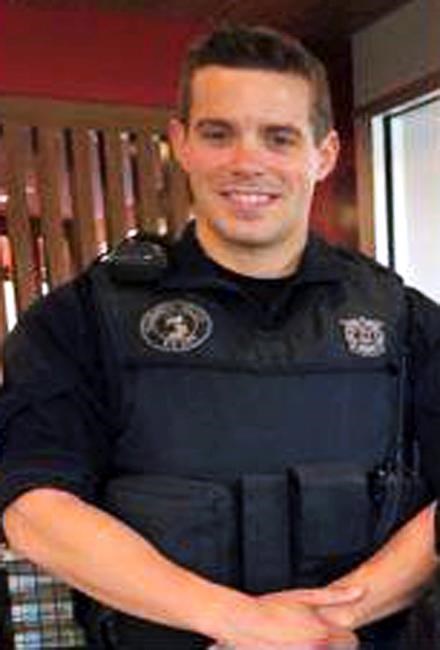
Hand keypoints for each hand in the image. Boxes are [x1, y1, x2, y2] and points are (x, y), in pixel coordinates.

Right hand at [210, 593, 358, 648]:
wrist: (240, 623)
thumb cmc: (271, 607)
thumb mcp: (303, 596)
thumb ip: (336, 596)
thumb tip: (362, 591)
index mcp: (324, 635)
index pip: (352, 642)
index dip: (342, 633)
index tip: (329, 627)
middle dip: (330, 644)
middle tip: (308, 633)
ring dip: (313, 649)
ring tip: (294, 640)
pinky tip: (286, 646)